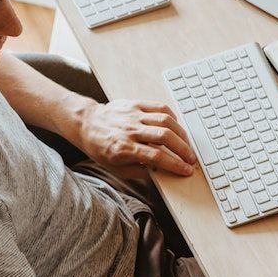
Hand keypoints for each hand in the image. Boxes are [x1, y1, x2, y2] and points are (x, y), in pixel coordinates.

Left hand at [75, 99, 196, 177]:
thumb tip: (161, 172)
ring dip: (181, 134)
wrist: (86, 124)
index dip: (175, 164)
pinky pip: (160, 108)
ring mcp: (134, 115)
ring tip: (187, 144)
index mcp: (124, 148)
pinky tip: (176, 127)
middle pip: (165, 137)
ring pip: (166, 121)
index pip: (157, 157)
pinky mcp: (136, 104)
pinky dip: (172, 117)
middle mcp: (130, 130)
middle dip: (183, 149)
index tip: (186, 170)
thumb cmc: (101, 148)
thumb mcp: (116, 168)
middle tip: (191, 158)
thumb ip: (139, 171)